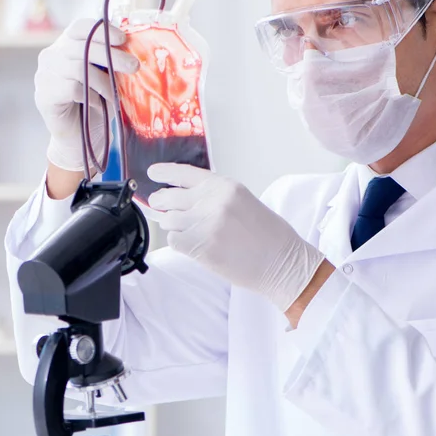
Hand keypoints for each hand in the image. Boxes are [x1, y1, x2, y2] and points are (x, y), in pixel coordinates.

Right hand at [35, 19, 139, 171]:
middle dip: (112, 55)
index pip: (81, 28)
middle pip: (83, 46)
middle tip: (134, 66)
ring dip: (103, 82)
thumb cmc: (96, 104)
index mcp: (67, 46)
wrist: (79, 138)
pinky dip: (90, 97)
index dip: (102, 30)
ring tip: (115, 95)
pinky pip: (71, 88)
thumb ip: (112, 62)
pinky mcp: (43, 95)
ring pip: (78, 67)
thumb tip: (136, 51)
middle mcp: (51, 55)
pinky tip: (98, 105)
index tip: (123, 39)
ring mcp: (44, 75)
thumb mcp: (106, 78)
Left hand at [147, 164, 325, 310]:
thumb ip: (216, 197)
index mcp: (226, 186)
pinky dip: (178, 242)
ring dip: (172, 225)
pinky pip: (174, 240)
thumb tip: (186, 200)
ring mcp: (204, 223)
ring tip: (186, 230)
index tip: (153, 173)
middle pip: (170, 197)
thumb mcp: (244, 202)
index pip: (185, 174)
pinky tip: (192, 245)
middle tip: (159, 205)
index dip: (165, 173)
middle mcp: (213, 201)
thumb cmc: (270, 236)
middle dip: (161, 202)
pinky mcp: (199, 246)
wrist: (282, 262)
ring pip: (168, 220)